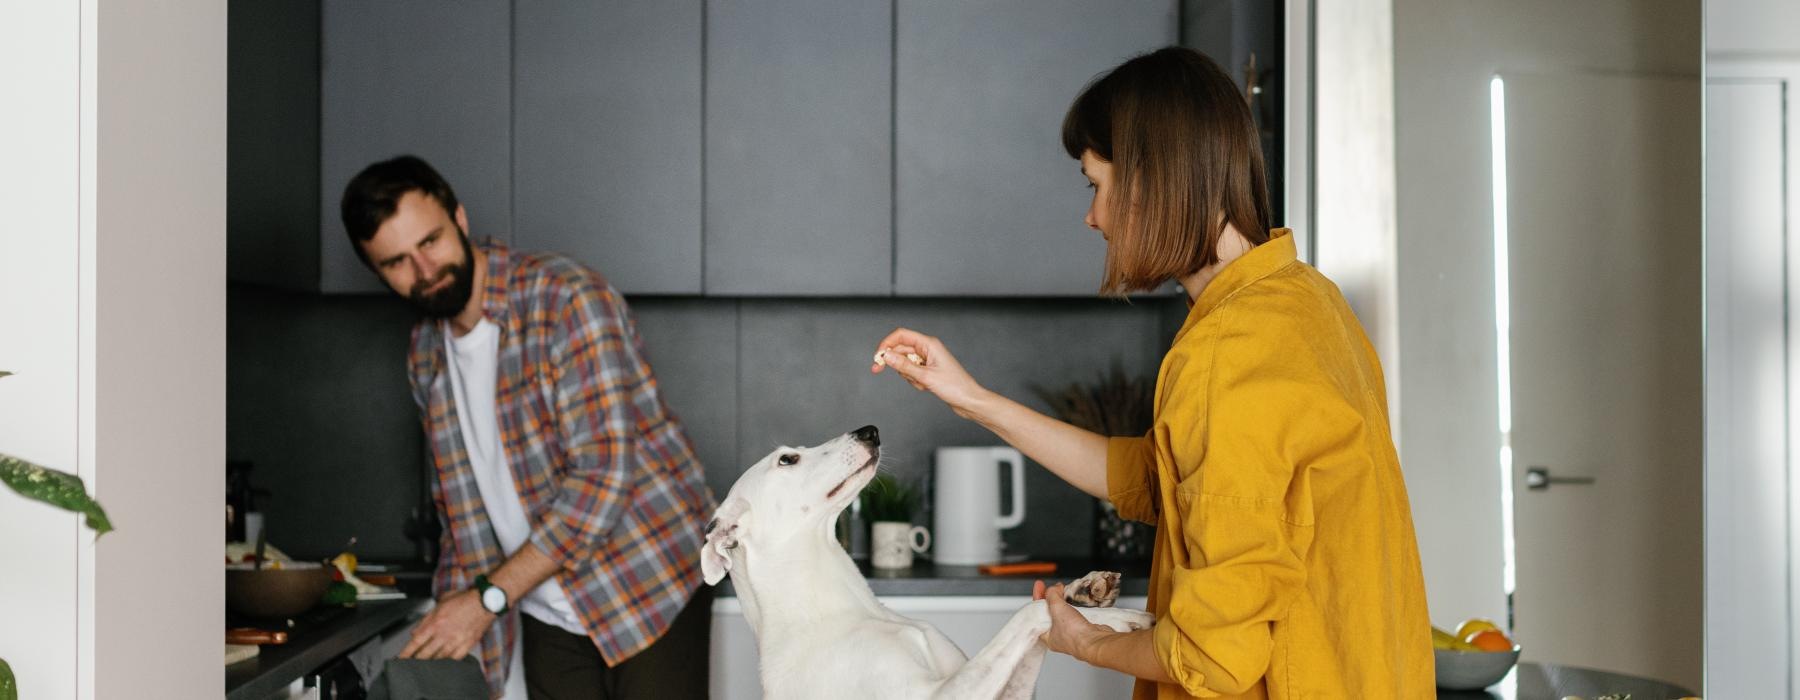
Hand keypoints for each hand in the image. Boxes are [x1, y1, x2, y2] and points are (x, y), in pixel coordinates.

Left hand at [399, 589, 494, 659]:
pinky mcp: (467, 645)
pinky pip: (454, 659)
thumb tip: (415, 632)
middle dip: (415, 661)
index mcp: (436, 623)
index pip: (416, 642)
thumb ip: (426, 618)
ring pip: (439, 658)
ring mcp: (456, 642)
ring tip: (425, 665)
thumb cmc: (464, 600)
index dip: (406, 653)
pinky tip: (443, 663)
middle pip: (425, 654)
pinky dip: (447, 662)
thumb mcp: (440, 603)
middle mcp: (444, 634)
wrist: (485, 602)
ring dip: (430, 662)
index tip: (400, 659)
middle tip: (410, 665)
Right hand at [870, 328, 988, 417]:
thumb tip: (887, 356)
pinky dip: (914, 380)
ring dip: (907, 374)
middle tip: (877, 370)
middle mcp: (928, 349)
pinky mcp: (928, 370)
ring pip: (905, 362)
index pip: (901, 335)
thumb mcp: (925, 376)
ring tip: (921, 383)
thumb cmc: (955, 386)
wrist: (968, 400)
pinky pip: (912, 372)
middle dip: (893, 362)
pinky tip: (925, 387)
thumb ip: (904, 366)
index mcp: (929, 344)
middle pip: (900, 349)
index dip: (886, 343)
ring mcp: (928, 360)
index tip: (877, 355)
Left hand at [1033, 580, 1114, 662]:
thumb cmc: (1075, 634)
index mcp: (1046, 636)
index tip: (1040, 586)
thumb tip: (1053, 588)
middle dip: (1050, 598)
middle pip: (1049, 612)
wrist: (1096, 641)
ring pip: (1062, 614)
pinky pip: (1074, 615)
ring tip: (1062, 590)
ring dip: (1062, 601)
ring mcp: (1071, 633)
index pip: (1036, 614)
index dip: (1037, 598)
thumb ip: (1052, 595)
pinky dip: (1073, 606)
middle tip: (1052, 587)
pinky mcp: (1083, 629)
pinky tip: (1074, 600)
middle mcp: (1058, 636)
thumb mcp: (1057, 609)